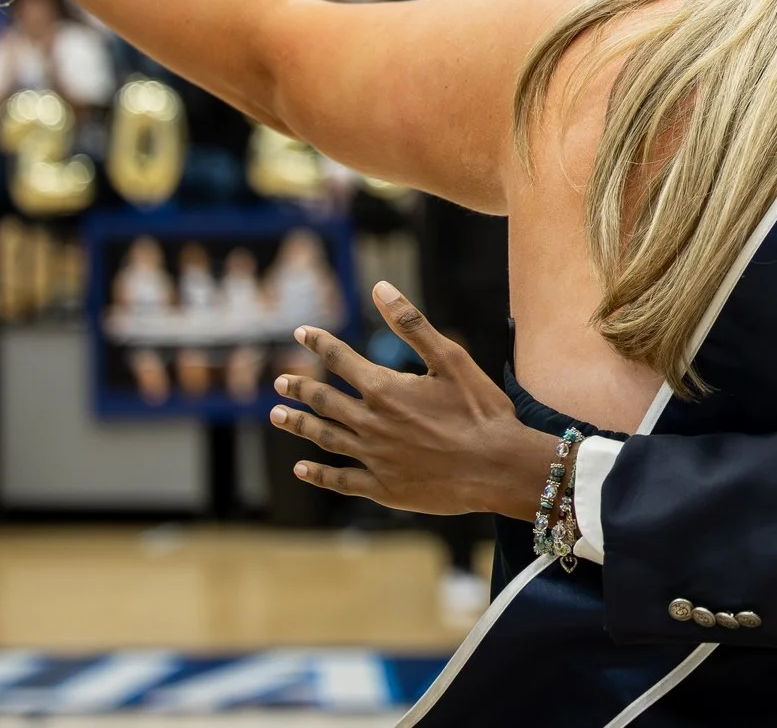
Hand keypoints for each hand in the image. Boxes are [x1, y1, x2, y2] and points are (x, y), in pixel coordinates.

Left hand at [275, 281, 562, 519]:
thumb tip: (380, 289)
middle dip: (300, 388)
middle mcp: (372, 423)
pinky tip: (302, 469)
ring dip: (299, 425)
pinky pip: (341, 480)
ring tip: (277, 415)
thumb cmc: (481, 410)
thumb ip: (412, 325)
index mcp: (386, 389)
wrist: (499, 466)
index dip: (319, 344)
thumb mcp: (452, 358)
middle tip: (280, 381)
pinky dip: (318, 474)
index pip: (340, 360)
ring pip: (325, 437)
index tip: (301, 333)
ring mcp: (374, 458)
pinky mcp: (383, 488)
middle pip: (324, 401)